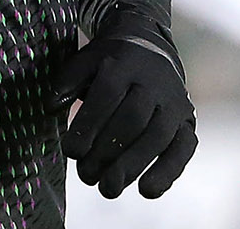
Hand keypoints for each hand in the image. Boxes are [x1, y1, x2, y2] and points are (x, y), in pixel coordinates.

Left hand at [56, 36, 196, 198]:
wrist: (152, 47)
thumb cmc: (110, 64)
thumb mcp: (86, 62)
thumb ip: (67, 82)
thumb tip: (51, 107)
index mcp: (124, 64)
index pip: (108, 94)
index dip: (89, 125)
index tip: (71, 151)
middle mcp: (153, 83)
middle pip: (133, 120)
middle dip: (107, 152)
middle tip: (86, 176)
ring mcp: (174, 103)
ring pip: (157, 136)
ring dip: (133, 166)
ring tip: (108, 188)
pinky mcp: (188, 122)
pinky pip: (184, 148)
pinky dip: (168, 172)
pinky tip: (147, 191)